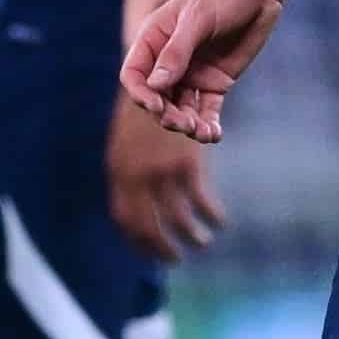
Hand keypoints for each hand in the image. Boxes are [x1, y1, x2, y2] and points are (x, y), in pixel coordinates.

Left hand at [107, 103, 224, 257]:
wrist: (162, 80)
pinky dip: (212, 215)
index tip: (149, 252)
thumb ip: (128, 180)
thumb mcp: (124, 149)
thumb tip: (134, 216)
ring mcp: (164, 172)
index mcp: (119, 174)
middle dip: (162, 249)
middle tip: (174, 258)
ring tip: (200, 243)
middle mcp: (138, 177)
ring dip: (192, 237)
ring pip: (179, 220)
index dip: (137, 242)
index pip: (126, 220)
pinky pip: (203, 201)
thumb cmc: (141, 118)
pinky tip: (219, 221)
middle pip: (149, 228)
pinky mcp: (190, 163)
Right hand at [122, 0, 288, 143]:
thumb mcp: (198, 17)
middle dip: (167, 115)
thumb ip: (177, 51)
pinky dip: (208, 124)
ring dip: (188, 124)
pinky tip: (214, 135)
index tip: (157, 107)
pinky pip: (207, 109)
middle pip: (157, 98)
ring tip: (202, 133)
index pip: (135, 75)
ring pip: (181, 108)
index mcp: (154, 40)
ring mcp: (192, 73)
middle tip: (185, 125)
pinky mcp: (216, 82)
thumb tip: (155, 85)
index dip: (141, 94)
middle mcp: (169, 61)